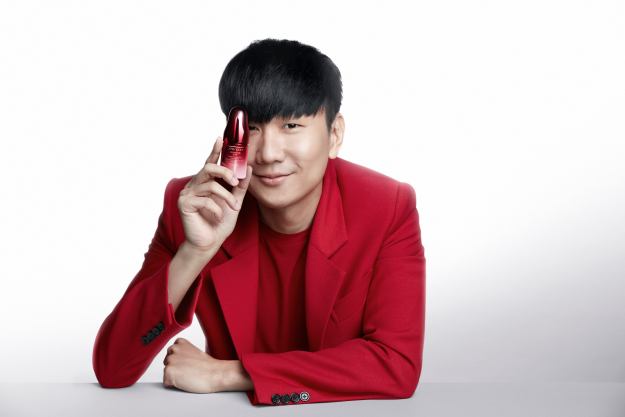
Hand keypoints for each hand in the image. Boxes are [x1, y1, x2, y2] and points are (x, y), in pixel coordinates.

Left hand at [162, 337, 228, 392]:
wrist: (215, 374)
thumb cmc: (208, 366)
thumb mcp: (194, 352)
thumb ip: (183, 353)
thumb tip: (178, 360)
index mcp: (180, 342)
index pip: (170, 354)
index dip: (179, 361)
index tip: (188, 363)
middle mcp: (173, 349)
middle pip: (167, 363)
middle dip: (175, 368)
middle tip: (189, 370)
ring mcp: (170, 360)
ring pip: (166, 372)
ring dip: (174, 376)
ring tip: (188, 375)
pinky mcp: (168, 371)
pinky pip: (166, 382)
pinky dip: (173, 384)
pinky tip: (184, 381)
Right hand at [177, 136, 252, 251]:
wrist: (209, 243)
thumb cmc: (219, 223)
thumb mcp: (235, 203)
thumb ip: (240, 187)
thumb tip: (248, 168)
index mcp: (205, 182)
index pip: (210, 163)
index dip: (215, 150)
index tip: (221, 138)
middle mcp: (194, 185)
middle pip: (209, 168)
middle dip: (225, 172)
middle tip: (235, 182)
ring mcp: (187, 194)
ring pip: (210, 185)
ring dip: (226, 196)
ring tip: (233, 207)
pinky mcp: (184, 204)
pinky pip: (204, 200)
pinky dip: (216, 208)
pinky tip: (218, 216)